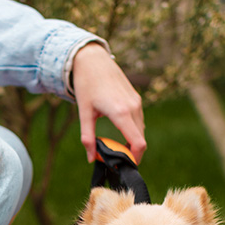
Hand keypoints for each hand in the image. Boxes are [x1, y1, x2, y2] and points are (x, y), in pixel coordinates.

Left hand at [71, 42, 146, 163]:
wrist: (92, 59)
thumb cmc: (86, 84)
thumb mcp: (84, 113)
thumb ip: (87, 137)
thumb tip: (91, 159)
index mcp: (121, 112)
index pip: (138, 143)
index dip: (134, 158)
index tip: (123, 165)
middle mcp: (133, 107)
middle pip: (140, 139)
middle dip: (131, 152)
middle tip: (115, 158)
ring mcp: (136, 102)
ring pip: (140, 130)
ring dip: (132, 141)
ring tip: (115, 146)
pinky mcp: (136, 98)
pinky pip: (139, 121)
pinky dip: (132, 131)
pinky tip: (119, 132)